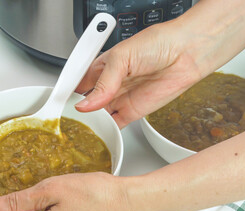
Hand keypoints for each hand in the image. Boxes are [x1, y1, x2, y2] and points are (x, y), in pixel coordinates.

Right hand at [75, 0, 244, 128]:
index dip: (66, 94)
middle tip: (65, 123)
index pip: (77, 83)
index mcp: (101, 67)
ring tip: (78, 131)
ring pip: (98, 116)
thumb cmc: (158, 44)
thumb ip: (103, 83)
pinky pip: (115, 124)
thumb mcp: (122, 57)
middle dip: (76, 112)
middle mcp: (109, 84)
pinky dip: (107, 131)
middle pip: (86, 102)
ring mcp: (120, 99)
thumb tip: (86, 103)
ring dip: (90, 123)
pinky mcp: (133, 112)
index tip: (56, 106)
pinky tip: (98, 133)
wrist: (188, 54)